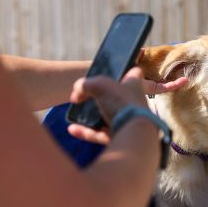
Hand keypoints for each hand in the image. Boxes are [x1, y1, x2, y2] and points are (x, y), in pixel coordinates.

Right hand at [67, 68, 187, 143]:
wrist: (134, 133)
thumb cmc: (122, 103)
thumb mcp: (100, 85)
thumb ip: (86, 84)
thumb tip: (77, 92)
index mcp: (135, 86)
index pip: (135, 73)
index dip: (127, 70)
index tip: (117, 70)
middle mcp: (134, 103)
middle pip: (117, 97)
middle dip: (101, 98)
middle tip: (84, 96)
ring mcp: (127, 121)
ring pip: (107, 117)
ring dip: (89, 117)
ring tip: (75, 114)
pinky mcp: (120, 136)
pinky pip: (101, 134)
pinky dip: (86, 132)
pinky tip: (72, 129)